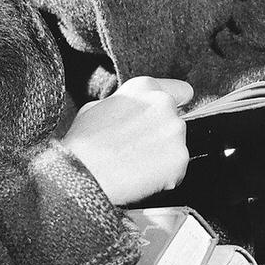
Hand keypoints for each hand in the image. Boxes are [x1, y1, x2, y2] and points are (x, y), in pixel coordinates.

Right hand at [62, 77, 192, 204]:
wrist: (83, 175)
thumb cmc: (83, 144)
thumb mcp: (95, 108)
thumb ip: (122, 104)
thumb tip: (129, 111)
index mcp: (145, 87)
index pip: (182, 91)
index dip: (176, 105)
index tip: (167, 117)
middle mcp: (165, 104)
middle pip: (177, 123)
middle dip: (162, 136)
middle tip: (137, 149)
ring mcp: (175, 131)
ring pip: (177, 147)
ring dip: (163, 157)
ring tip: (135, 165)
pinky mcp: (180, 158)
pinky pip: (177, 170)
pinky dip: (165, 177)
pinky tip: (141, 177)